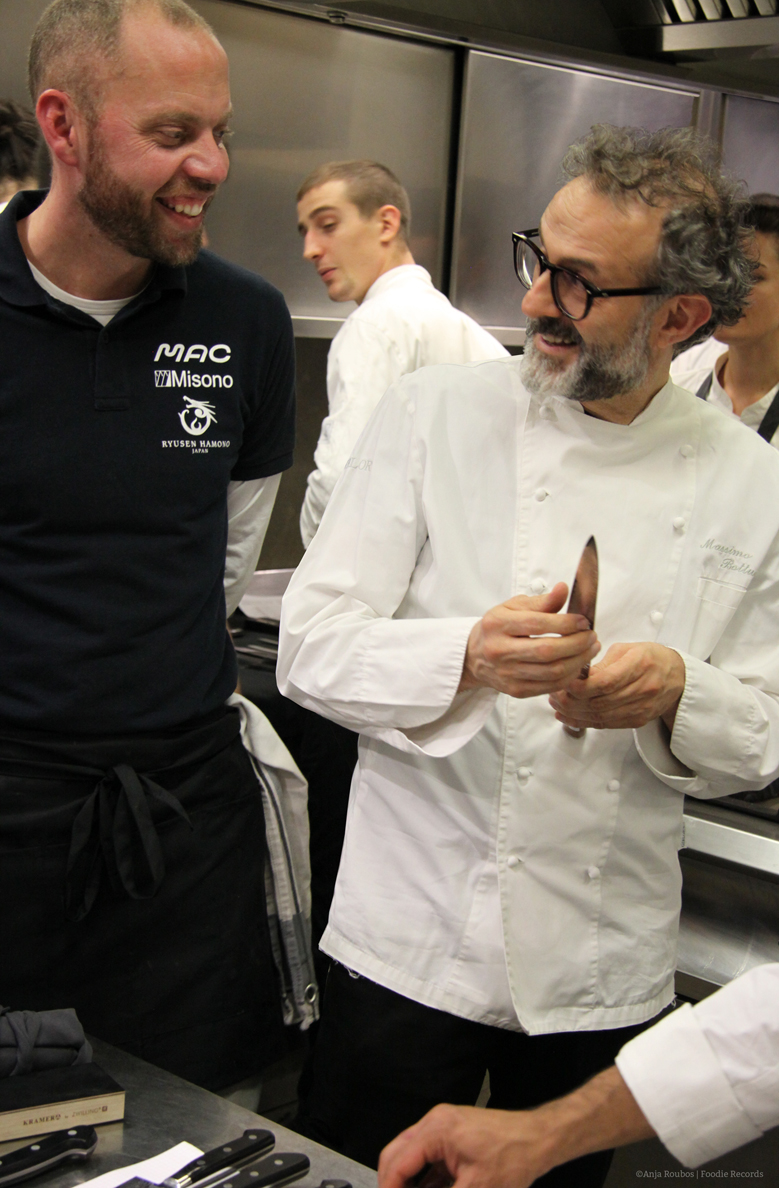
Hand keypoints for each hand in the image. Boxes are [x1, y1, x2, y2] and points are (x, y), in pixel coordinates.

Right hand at [377, 1104, 551, 1187]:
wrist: (540, 1139)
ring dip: (409, 1182)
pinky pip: (428, 1158)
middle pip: (397, 1154)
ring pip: (411, 1157)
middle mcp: (434, 1123)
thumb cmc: (512, 1158)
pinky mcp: (453, 1137)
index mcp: (435, 1130)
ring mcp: (443, 1128)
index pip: (397, 1163)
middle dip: (394, 1183)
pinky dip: (425, 1180)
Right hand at [460, 583, 598, 698]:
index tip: (583, 621)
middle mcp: (500, 650)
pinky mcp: (516, 690)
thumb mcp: (514, 607)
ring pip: (552, 672)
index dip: (566, 623)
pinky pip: (550, 686)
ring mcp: (507, 673)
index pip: (538, 624)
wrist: (475, 655)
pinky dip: (569, 676)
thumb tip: (563, 589)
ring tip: (590, 649)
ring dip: (578, 661)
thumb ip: (541, 601)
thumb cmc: (498, 627)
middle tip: (592, 636)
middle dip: (577, 644)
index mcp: (498, 624)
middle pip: (547, 651)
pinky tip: (577, 665)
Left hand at [549, 642, 685, 730]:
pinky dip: (582, 722)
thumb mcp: (627, 649)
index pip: (605, 682)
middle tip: (553, 693)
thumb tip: (576, 673)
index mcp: (640, 665)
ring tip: (556, 703)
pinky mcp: (636, 720)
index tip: (563, 681)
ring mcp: (639, 708)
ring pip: (599, 716)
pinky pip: (604, 725)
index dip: (580, 685)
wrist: (677, 677)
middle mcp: (642, 689)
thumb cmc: (651, 658)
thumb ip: (602, 662)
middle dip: (570, 700)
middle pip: (599, 701)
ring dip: (573, 712)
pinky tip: (567, 716)